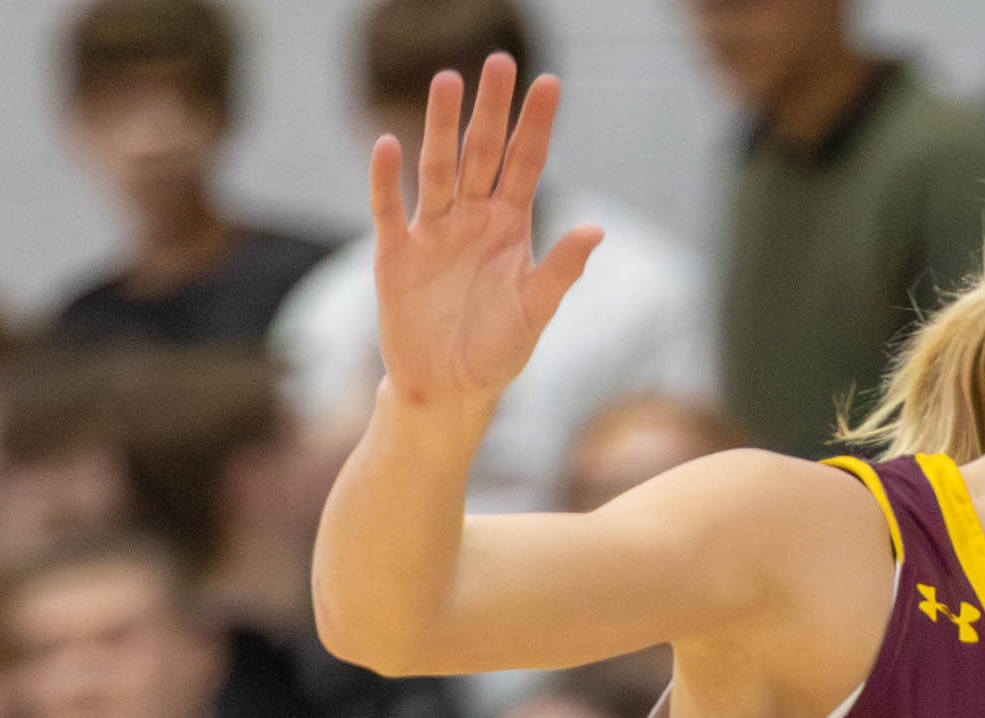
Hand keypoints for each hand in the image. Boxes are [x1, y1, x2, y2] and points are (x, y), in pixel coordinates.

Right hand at [368, 57, 602, 411]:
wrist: (448, 389)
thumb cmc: (496, 351)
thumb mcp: (535, 311)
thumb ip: (560, 269)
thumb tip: (596, 230)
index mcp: (509, 228)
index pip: (525, 164)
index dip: (536, 126)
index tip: (550, 82)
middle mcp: (470, 219)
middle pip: (481, 153)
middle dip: (490, 110)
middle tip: (498, 61)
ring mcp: (431, 232)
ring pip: (438, 169)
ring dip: (441, 128)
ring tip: (448, 82)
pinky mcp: (395, 255)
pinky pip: (389, 210)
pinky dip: (388, 181)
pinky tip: (391, 145)